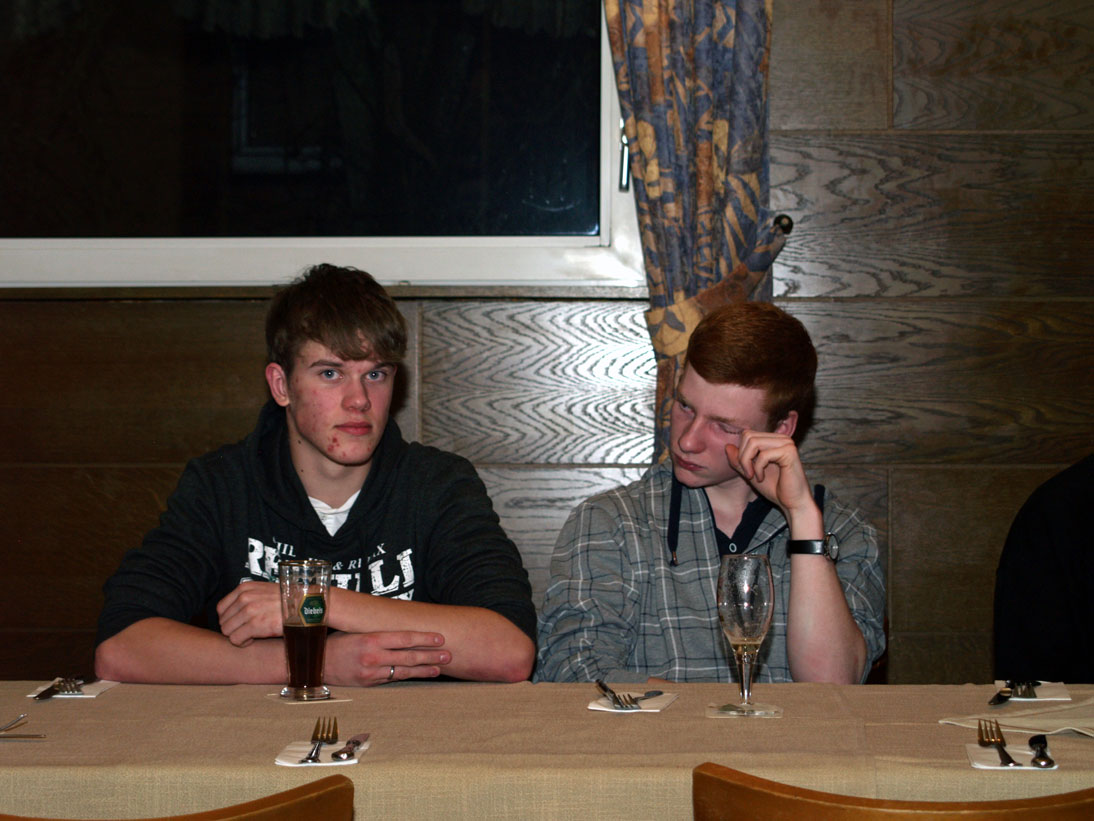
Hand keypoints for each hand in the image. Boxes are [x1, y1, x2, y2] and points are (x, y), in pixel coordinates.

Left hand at [216, 581, 282, 646]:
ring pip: (227, 631)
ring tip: (251, 635)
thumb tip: (235, 613)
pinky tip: (254, 639)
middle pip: (223, 621)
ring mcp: (249, 611)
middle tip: (247, 631)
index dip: (228, 619)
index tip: (239, 623)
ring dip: (237, 636)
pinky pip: (236, 639)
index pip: (221, 608)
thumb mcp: (264, 591)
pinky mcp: (255, 625)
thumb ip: (248, 597)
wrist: (304, 605)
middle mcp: (244, 598)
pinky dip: (243, 642)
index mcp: (245, 588)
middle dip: (233, 629)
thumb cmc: (287, 601)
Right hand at [324, 631, 451, 685]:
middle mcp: (373, 657)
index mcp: (371, 639)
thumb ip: (378, 630)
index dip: (424, 638)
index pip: (404, 638)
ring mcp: (372, 672)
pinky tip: (420, 675)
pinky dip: (408, 676)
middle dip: (430, 656)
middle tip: (448, 654)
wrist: (316, 665)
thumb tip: (402, 625)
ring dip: (424, 670)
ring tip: (440, 668)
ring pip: (403, 671)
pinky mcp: (369, 684)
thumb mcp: (357, 631)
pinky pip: (392, 679)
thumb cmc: (337, 643)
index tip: (440, 638)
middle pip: (408, 656)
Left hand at [726, 431, 815, 523]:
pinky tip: (762, 479)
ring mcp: (786, 443)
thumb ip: (739, 460)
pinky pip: (763, 455)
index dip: (741, 452)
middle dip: (742, 457)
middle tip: (748, 474)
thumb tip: (727, 446)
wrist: (792, 503)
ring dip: (748, 462)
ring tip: (753, 476)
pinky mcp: (789, 452)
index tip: (745, 470)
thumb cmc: (774, 488)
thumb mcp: (750, 473)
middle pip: (748, 436)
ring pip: (753, 443)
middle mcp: (781, 438)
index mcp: (773, 440)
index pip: (747, 434)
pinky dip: (758, 468)